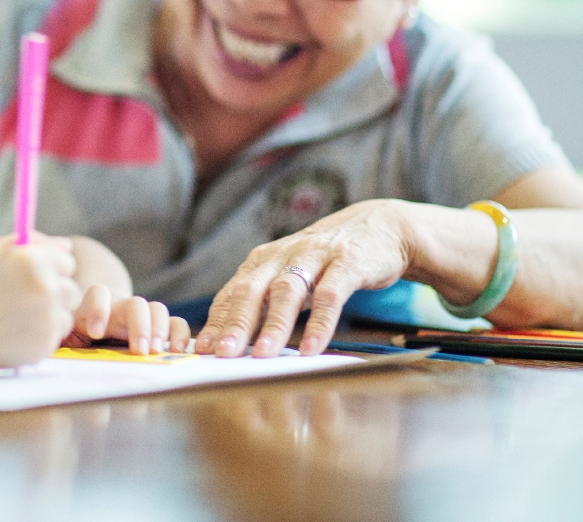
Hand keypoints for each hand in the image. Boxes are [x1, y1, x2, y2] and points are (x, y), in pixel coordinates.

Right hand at [0, 233, 81, 366]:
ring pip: (66, 315)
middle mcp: (45, 287)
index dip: (50, 269)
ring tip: (18, 316)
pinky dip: (41, 335)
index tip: (30, 278)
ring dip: (49, 316)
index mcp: (34, 260)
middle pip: (72, 290)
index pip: (67, 262)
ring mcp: (47, 317)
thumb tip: (67, 247)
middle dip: (54, 294)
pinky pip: (56, 336)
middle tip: (25, 300)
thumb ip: (34, 241)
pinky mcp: (46, 343)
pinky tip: (17, 332)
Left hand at [62, 285, 190, 353]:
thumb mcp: (63, 338)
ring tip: (156, 352)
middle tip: (140, 351)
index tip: (95, 333)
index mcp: (91, 307)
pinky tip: (179, 350)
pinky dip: (180, 334)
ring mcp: (140, 314)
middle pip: (133, 303)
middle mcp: (119, 306)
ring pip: (156, 308)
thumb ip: (58, 343)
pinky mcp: (157, 327)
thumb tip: (50, 352)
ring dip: (159, 329)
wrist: (93, 324)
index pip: (96, 294)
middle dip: (138, 325)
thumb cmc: (75, 335)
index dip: (98, 309)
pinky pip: (175, 322)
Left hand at [195, 199, 413, 357]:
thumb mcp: (291, 275)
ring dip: (274, 325)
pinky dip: (320, 322)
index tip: (201, 350)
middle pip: (252, 290)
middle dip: (235, 324)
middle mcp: (283, 255)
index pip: (232, 293)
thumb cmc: (327, 261)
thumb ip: (266, 302)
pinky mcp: (348, 262)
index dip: (216, 321)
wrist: (380, 226)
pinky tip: (313, 348)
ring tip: (263, 356)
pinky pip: (330, 294)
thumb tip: (235, 340)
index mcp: (264, 260)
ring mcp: (315, 256)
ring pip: (287, 291)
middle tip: (223, 355)